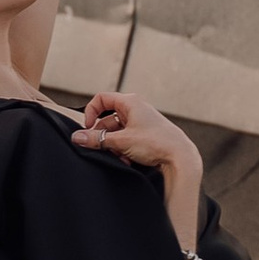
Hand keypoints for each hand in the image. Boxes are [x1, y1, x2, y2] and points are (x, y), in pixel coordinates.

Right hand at [73, 91, 203, 259]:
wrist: (180, 158)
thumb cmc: (157, 143)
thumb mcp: (122, 141)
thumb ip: (98, 140)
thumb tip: (78, 137)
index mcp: (130, 102)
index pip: (101, 99)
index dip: (90, 112)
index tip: (88, 129)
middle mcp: (136, 109)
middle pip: (107, 119)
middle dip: (103, 136)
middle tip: (101, 148)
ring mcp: (141, 123)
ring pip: (116, 132)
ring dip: (113, 146)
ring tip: (119, 157)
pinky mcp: (145, 136)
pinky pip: (126, 140)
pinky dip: (123, 150)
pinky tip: (127, 160)